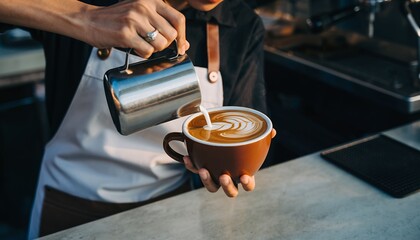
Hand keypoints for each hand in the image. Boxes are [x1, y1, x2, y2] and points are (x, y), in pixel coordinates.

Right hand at [0, 0, 188, 58]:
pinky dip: (143, 54)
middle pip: (171, 35)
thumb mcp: (140, 14)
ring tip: (142, 45)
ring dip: (154, 50)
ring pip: (160, 44)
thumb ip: (161, 25)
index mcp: (151, 1)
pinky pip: (146, 51)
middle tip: (153, 45)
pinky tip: (135, 48)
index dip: (183, 36)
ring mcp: (134, 20)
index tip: (181, 46)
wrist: (88, 20)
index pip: (178, 19)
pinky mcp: (125, 34)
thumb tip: (183, 44)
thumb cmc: (116, 19)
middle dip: (165, 45)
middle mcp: (144, 8)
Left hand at [183, 128, 275, 197]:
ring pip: (212, 187)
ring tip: (203, 170)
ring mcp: (215, 175)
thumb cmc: (238, 140)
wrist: (220, 135)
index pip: (248, 185)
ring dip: (207, 181)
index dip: (247, 184)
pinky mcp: (201, 169)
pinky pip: (195, 170)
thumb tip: (272, 131)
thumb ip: (261, 135)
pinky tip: (187, 158)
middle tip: (224, 177)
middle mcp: (229, 178)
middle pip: (230, 192)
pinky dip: (191, 166)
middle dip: (227, 186)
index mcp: (243, 173)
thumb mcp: (250, 136)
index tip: (245, 177)